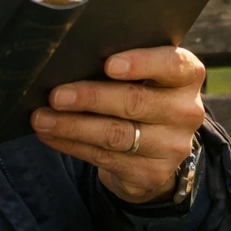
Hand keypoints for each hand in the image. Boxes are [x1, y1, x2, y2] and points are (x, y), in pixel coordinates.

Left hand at [30, 46, 204, 203]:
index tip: (108, 64)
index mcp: (188, 75)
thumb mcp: (144, 72)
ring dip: (72, 126)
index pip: (172, 65)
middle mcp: (187, 111)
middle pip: (135, 102)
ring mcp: (173, 146)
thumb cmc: (141, 90)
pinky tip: (51, 136)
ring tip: (42, 118)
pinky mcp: (152, 173)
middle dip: (90, 98)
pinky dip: (72, 145)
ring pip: (116, 135)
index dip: (141, 63)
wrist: (157, 144)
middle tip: (56, 95)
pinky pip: (105, 158)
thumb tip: (71, 57)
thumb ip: (121, 61)